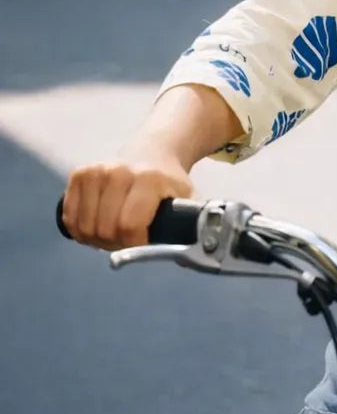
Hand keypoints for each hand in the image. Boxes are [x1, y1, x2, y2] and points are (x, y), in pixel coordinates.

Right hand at [62, 143, 193, 250]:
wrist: (152, 152)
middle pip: (105, 229)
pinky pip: (70, 217)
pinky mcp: (80, 173)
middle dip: (115, 244)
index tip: (142, 244)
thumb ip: (190, 228)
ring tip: (113, 233)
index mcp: (148, 179)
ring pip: (85, 226)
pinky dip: (80, 229)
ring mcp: (96, 171)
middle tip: (127, 240)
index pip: (129, 225)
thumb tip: (188, 262)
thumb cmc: (169, 182)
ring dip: (96, 239)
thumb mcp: (188, 200)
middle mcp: (119, 172)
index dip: (134, 244)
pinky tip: (96, 226)